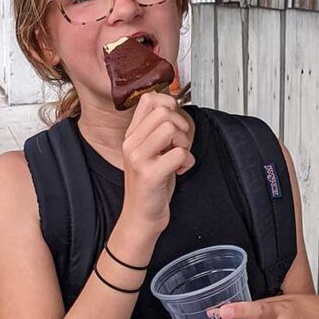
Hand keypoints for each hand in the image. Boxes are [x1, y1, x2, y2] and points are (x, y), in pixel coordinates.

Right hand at [121, 91, 194, 233]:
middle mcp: (131, 144)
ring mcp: (138, 159)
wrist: (140, 218)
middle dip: (181, 126)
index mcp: (131, 135)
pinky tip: (181, 171)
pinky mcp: (150, 175)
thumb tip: (175, 109)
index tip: (176, 123)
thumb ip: (158, 132)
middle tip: (180, 144)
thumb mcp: (151, 153)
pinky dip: (187, 161)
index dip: (170, 105)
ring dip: (184, 142)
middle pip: (163, 112)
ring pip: (170, 128)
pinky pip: (178, 153)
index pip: (149, 99)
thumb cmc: (151, 186)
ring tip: (179, 157)